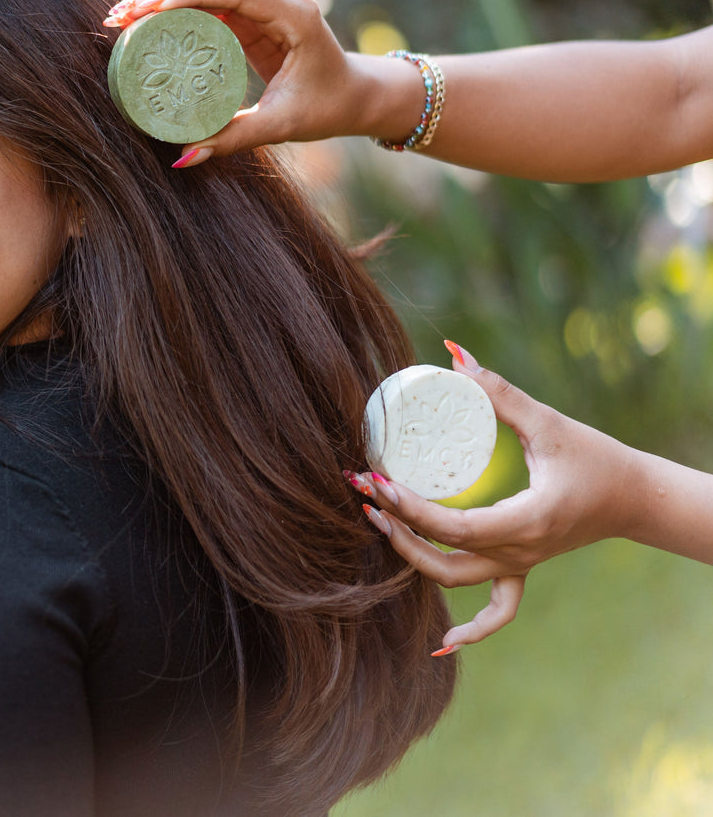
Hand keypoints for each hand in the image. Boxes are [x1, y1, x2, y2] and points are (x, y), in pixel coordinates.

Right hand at [104, 0, 379, 160]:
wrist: (354, 93)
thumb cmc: (326, 106)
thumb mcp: (281, 124)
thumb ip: (234, 138)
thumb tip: (183, 158)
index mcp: (293, 13)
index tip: (149, 10)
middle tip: (120, 16)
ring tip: (122, 17)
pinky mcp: (252, 10)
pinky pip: (210, 0)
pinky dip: (177, 7)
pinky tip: (145, 22)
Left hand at [346, 341, 642, 654]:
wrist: (636, 496)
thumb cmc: (595, 457)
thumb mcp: (548, 423)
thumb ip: (499, 392)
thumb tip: (454, 355)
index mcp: (524, 523)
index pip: (453, 527)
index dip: (409, 510)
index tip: (377, 482)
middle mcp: (518, 552)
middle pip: (443, 559)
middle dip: (396, 530)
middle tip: (364, 493)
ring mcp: (518, 563)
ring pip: (456, 581)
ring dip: (412, 559)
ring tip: (376, 523)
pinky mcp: (520, 564)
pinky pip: (498, 610)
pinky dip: (472, 629)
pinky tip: (442, 645)